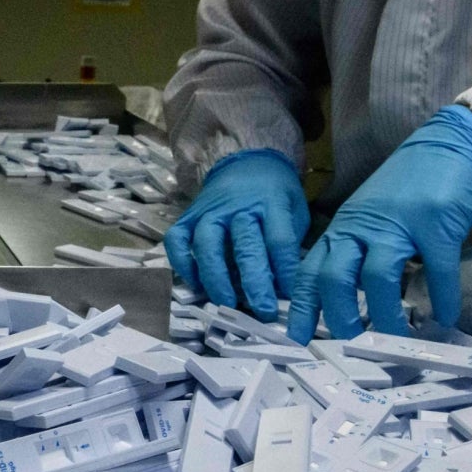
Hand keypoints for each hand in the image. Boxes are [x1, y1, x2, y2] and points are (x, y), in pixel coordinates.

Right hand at [162, 149, 308, 318]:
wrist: (244, 161)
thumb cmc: (275, 194)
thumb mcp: (295, 210)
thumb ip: (290, 244)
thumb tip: (286, 288)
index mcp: (271, 203)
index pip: (279, 241)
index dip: (285, 272)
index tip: (290, 298)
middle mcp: (238, 207)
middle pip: (245, 247)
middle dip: (254, 282)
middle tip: (262, 310)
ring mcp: (209, 211)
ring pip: (207, 246)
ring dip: (216, 278)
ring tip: (226, 303)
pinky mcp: (188, 216)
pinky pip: (177, 241)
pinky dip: (182, 264)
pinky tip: (195, 284)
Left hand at [287, 105, 471, 340]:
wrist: (456, 142)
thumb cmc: (415, 183)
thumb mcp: (374, 214)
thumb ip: (361, 246)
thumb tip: (353, 294)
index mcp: (346, 225)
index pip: (312, 269)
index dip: (303, 305)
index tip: (297, 335)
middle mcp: (365, 224)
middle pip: (336, 275)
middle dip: (338, 315)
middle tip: (350, 340)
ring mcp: (400, 222)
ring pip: (379, 277)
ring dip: (386, 315)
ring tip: (397, 338)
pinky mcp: (437, 222)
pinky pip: (436, 268)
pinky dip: (441, 298)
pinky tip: (445, 316)